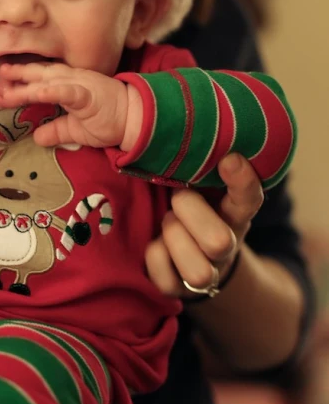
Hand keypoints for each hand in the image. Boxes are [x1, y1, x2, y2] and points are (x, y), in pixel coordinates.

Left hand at [0, 62, 129, 147]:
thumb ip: (57, 131)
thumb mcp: (76, 130)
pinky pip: (68, 91)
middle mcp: (72, 79)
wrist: (135, 119)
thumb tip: (37, 137)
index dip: (22, 77)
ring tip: (7, 80)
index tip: (1, 80)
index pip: (41, 78)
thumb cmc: (107, 120)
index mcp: (68, 84)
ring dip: (27, 80)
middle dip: (18, 72)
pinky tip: (38, 91)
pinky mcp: (89, 95)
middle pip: (40, 73)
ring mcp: (80, 85)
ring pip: (49, 80)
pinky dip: (53, 90)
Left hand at [145, 154, 263, 296]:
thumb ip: (193, 157)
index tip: (228, 158)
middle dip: (190, 216)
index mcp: (233, 212)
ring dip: (173, 239)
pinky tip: (153, 243)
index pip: (249, 198)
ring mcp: (204, 269)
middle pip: (220, 242)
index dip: (242, 181)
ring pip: (197, 269)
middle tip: (176, 198)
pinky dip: (154, 257)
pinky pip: (165, 277)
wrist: (183, 250)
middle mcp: (225, 243)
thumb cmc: (185, 200)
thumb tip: (161, 115)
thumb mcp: (195, 178)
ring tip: (165, 222)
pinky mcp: (177, 288)